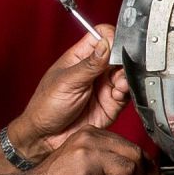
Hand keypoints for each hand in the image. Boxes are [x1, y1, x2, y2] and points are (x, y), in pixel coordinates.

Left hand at [3, 25, 126, 147]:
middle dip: (123, 59)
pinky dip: (128, 91)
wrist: (46, 138)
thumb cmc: (46, 106)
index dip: (112, 37)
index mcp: (80, 57)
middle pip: (118, 54)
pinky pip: (127, 93)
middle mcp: (95, 70)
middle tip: (121, 67)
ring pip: (125, 73)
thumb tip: (107, 44)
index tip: (116, 46)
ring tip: (119, 84)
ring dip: (126, 76)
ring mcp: (104, 86)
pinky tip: (119, 93)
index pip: (102, 36)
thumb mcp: (67, 81)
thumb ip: (90, 64)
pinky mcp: (111, 103)